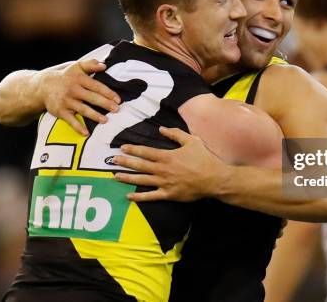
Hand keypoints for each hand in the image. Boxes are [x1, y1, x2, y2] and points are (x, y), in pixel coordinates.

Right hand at [39, 59, 120, 135]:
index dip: (108, 93)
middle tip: (116, 109)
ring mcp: (66, 101)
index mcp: (79, 79)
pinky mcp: (60, 111)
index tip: (118, 99)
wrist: (43, 86)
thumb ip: (91, 64)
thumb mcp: (77, 67)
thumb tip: (104, 65)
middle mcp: (73, 90)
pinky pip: (70, 120)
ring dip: (94, 115)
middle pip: (91, 97)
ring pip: (83, 109)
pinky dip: (78, 127)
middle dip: (105, 104)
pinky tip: (86, 133)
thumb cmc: (66, 77)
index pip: (96, 86)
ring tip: (105, 120)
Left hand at [113, 127, 227, 201]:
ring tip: (116, 176)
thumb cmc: (204, 158)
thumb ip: (175, 134)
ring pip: (142, 180)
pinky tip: (129, 196)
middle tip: (112, 160)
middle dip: (125, 162)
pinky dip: (139, 197)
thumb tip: (161, 129)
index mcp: (167, 156)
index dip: (133, 149)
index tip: (122, 147)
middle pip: (140, 165)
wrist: (214, 179)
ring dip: (127, 178)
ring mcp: (164, 183)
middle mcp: (163, 169)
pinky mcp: (168, 194)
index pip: (146, 152)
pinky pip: (151, 196)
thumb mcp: (191, 141)